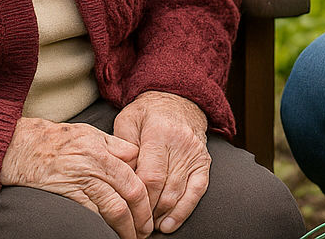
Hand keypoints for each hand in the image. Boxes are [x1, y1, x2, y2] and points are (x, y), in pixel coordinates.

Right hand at [0, 116, 153, 238]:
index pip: (137, 172)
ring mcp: (82, 180)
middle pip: (132, 192)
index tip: (152, 206)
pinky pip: (92, 215)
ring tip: (132, 237)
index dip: (149, 192)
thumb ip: (114, 146)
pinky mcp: (67, 194)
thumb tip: (137, 159)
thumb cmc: (57, 139)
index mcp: (105, 148)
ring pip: (115, 208)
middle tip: (146, 229)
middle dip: (143, 215)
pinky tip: (108, 234)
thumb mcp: (90, 133)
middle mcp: (96, 163)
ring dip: (127, 227)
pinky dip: (103, 227)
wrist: (21, 146)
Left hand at [110, 91, 211, 234]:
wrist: (178, 99)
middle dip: (149, 212)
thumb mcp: (127, 121)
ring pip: (180, 193)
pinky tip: (170, 223)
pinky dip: (184, 210)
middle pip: (165, 188)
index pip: (151, 176)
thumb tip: (121, 178)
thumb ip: (123, 148)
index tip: (127, 211)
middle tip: (134, 225)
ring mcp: (195, 153)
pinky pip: (198, 190)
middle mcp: (181, 144)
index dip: (139, 199)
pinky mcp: (204, 161)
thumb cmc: (147, 112)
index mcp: (159, 133)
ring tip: (148, 227)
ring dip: (163, 214)